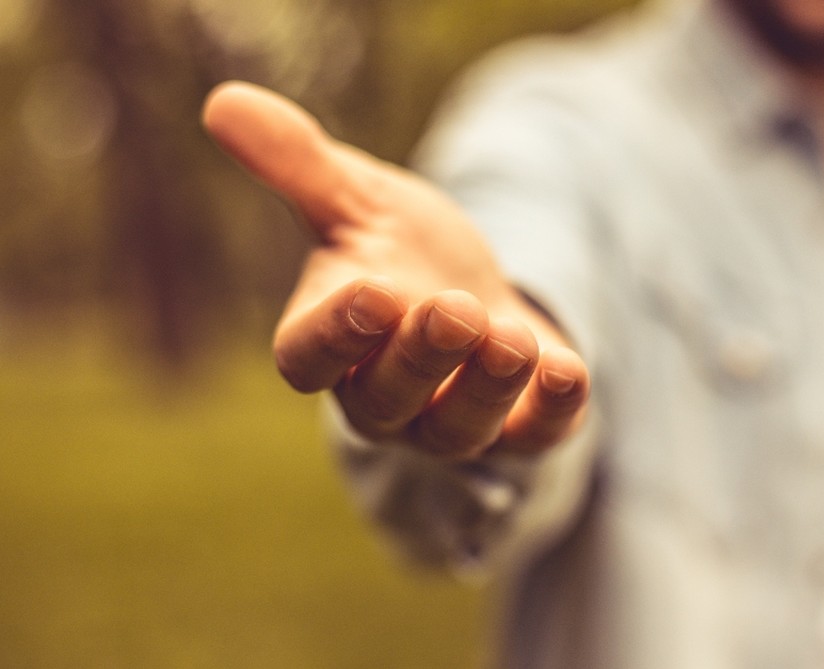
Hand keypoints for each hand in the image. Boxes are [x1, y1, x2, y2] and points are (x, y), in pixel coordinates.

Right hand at [202, 81, 588, 458]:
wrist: (477, 290)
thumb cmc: (399, 252)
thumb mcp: (357, 199)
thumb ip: (298, 164)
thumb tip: (224, 102)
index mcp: (328, 344)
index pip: (308, 358)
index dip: (334, 335)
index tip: (370, 292)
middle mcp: (382, 398)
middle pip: (386, 400)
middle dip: (421, 356)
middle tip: (454, 308)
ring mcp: (449, 422)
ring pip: (456, 430)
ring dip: (484, 387)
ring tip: (509, 337)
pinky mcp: (518, 430)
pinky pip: (532, 438)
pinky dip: (550, 411)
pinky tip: (568, 369)